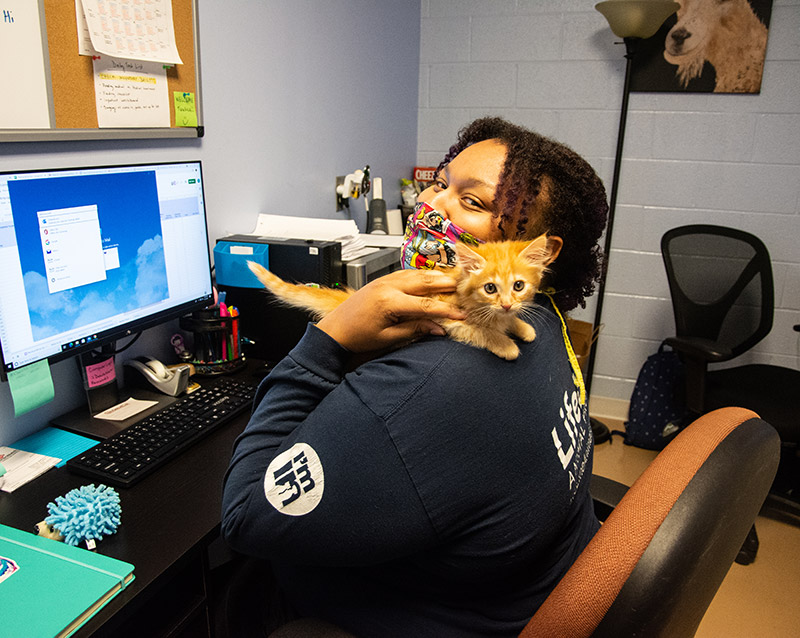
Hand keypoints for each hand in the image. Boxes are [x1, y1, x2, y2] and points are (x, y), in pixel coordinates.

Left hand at [316, 269, 464, 352]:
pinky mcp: (381, 281)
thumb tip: (438, 328)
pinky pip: (405, 273)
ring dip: (435, 276)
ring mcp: (384, 281)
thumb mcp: (388, 337)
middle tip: (463, 289)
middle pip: (424, 282)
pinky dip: (420, 275)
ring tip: (451, 281)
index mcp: (390, 302)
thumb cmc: (357, 336)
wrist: (335, 330)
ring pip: (416, 274)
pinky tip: (429, 277)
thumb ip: (415, 329)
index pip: (426, 305)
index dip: (446, 311)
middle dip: (446, 285)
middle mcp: (387, 287)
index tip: (460, 315)